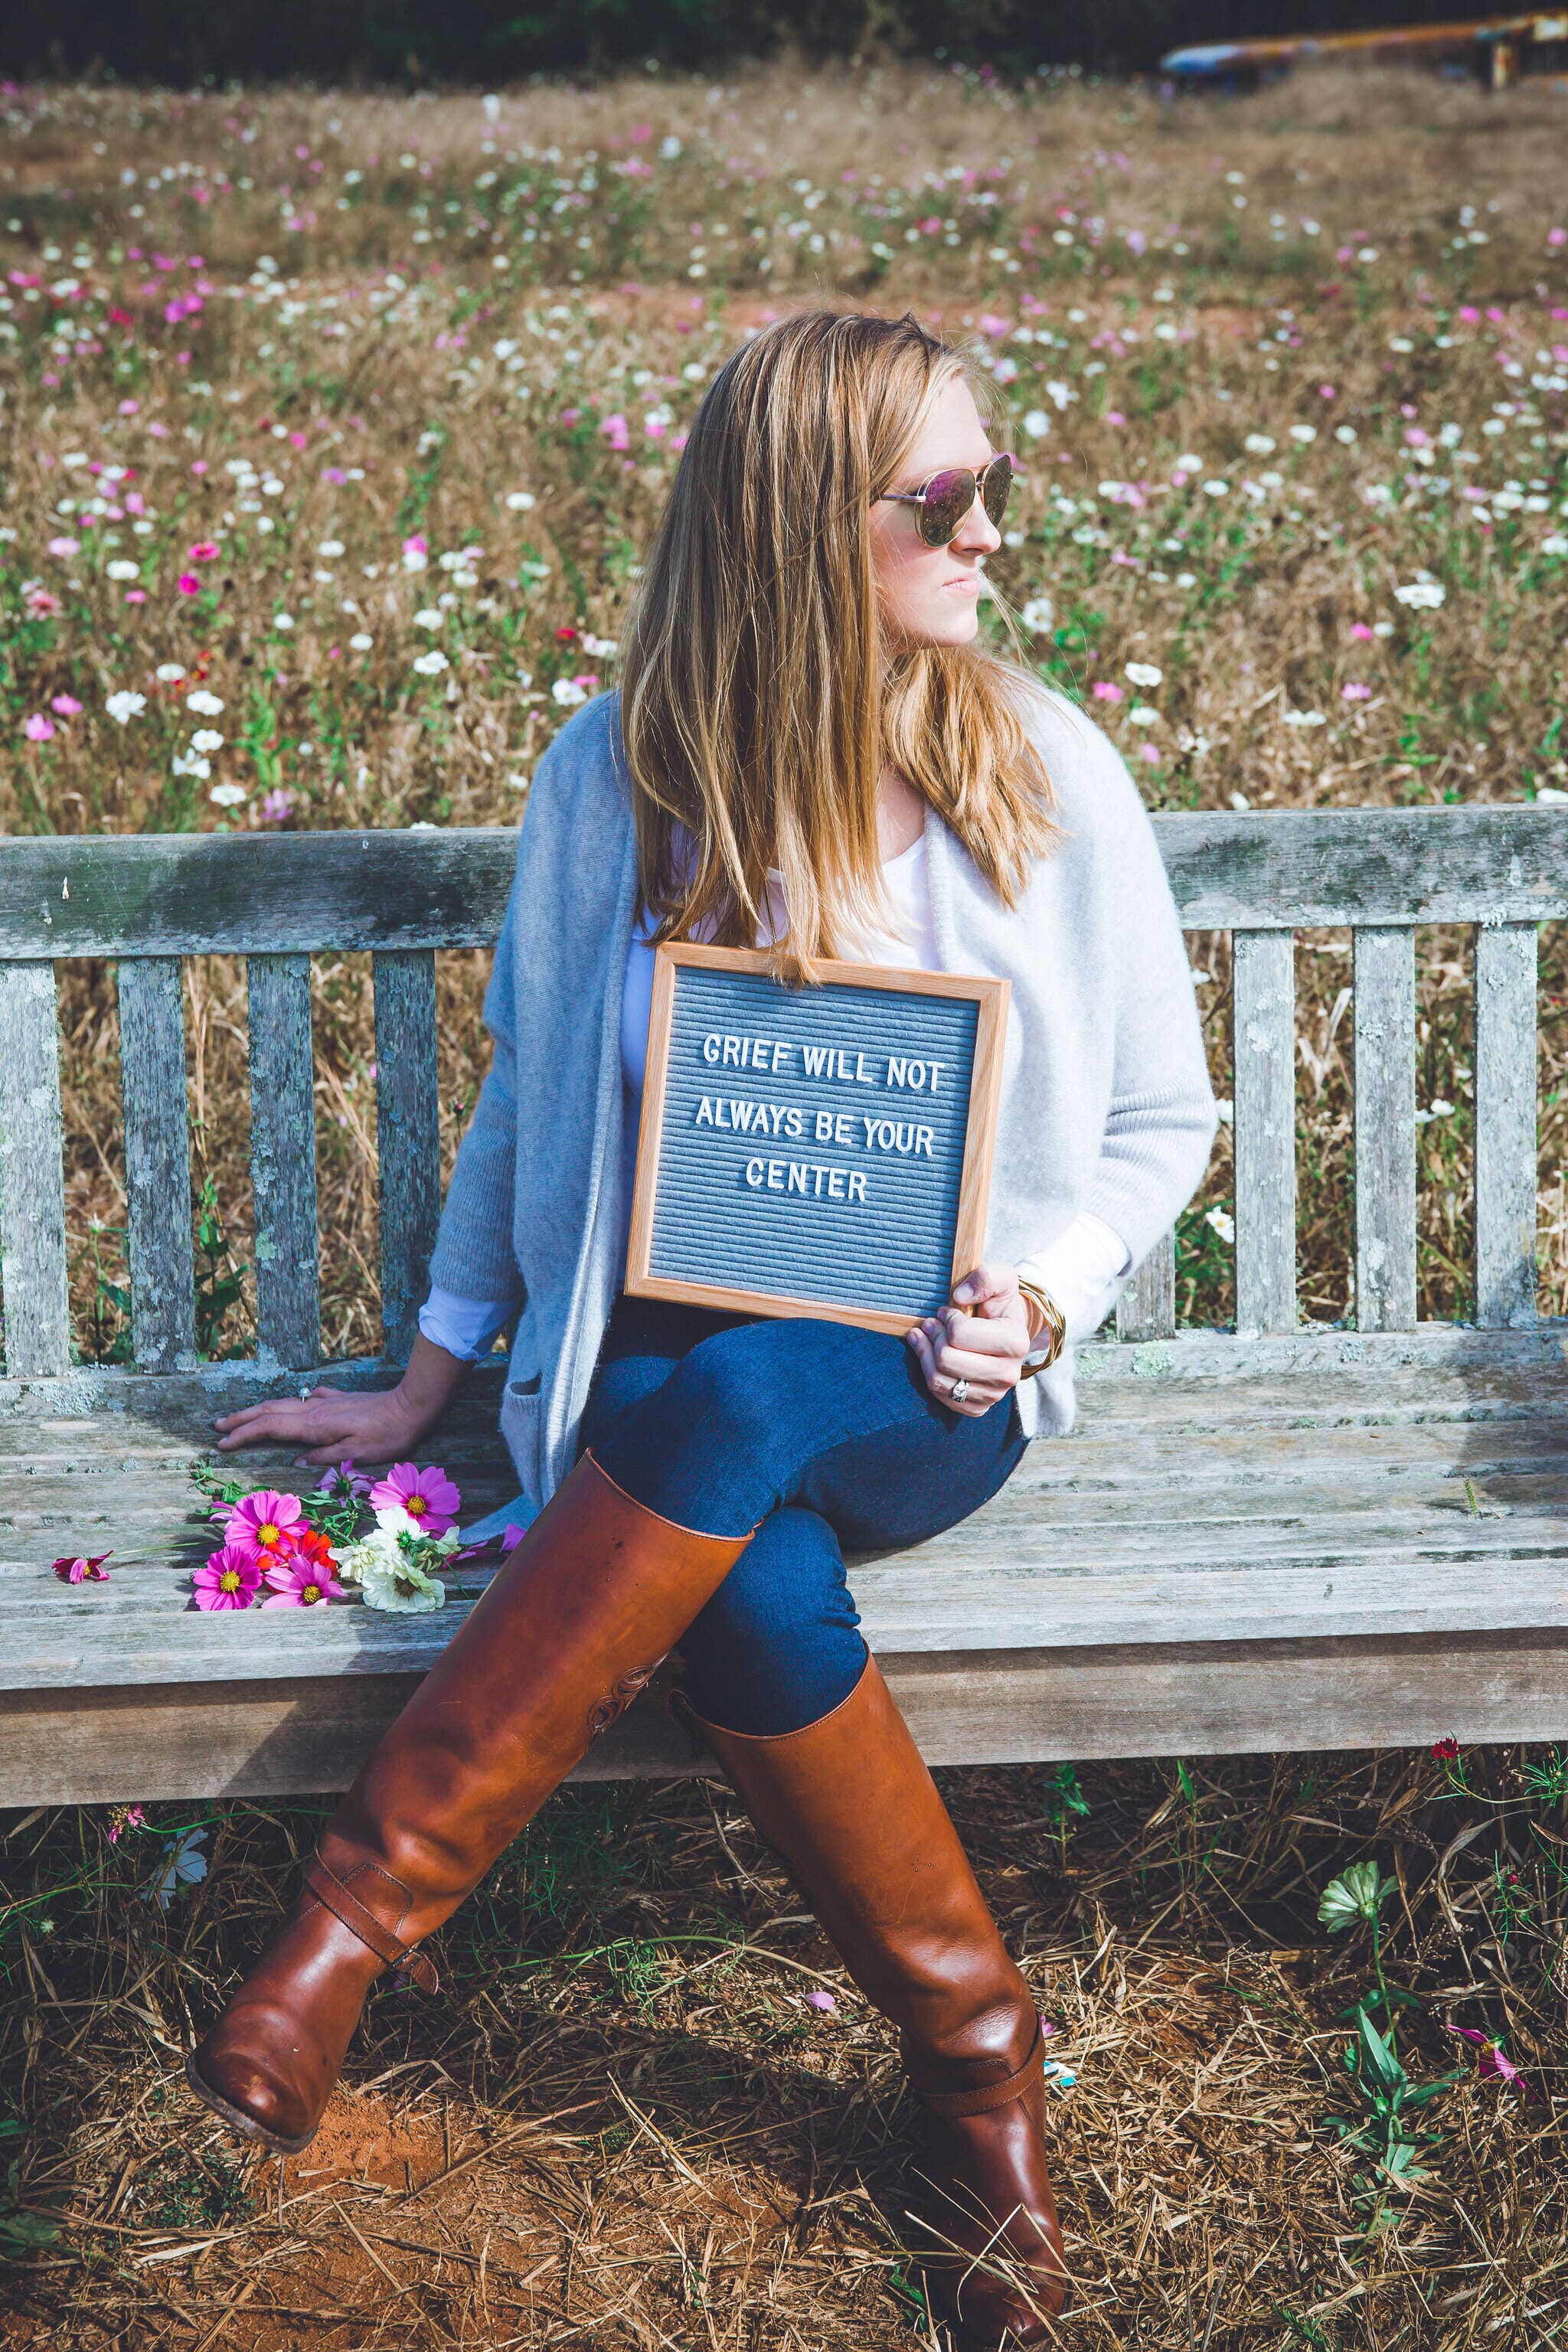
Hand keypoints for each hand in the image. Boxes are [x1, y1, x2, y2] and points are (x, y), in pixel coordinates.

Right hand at [212, 1333, 466, 1464]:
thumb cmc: (387, 1436)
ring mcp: (326, 1402)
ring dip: (259, 1410)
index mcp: (315, 1425)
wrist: (412, 1407)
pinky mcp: (339, 1399)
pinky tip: (293, 1405)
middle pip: (269, 1411)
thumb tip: (295, 1460)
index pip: (269, 1428)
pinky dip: (291, 1404)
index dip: (244, 1435)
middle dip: (241, 1419)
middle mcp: (315, 1409)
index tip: (222, 1443)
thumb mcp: (356, 1455)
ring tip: (241, 1417)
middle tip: (217, 1427)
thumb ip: (324, 1458)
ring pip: (284, 1403)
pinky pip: (306, 1400)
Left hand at [906, 1262, 1033, 1418]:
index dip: (946, 1318)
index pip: (959, 1335)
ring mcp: (993, 1395)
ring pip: (939, 1380)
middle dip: (934, 1336)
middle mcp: (1008, 1375)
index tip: (947, 1310)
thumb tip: (961, 1296)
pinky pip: (940, 1396)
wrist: (1009, 1330)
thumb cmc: (1000, 1303)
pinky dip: (929, 1373)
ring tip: (926, 1336)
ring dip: (925, 1354)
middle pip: (946, 1360)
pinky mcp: (977, 1407)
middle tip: (932, 1322)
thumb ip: (985, 1277)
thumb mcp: (1001, 1278)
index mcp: (1015, 1342)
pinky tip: (930, 1355)